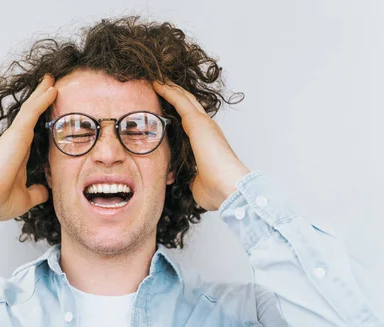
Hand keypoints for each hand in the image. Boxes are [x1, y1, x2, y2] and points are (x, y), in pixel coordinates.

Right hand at [0, 74, 56, 220]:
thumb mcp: (25, 197)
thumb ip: (37, 192)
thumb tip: (46, 191)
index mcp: (18, 155)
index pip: (32, 132)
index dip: (39, 120)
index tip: (47, 112)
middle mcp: (15, 142)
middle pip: (30, 115)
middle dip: (40, 100)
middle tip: (51, 85)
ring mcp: (15, 136)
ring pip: (31, 109)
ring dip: (42, 93)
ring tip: (51, 80)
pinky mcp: (16, 134)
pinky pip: (32, 111)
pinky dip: (42, 99)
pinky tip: (52, 89)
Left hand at [152, 79, 250, 210]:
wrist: (228, 189)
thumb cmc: (216, 190)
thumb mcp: (195, 182)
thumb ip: (188, 177)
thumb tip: (181, 181)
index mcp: (206, 141)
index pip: (189, 121)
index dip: (177, 110)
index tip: (164, 106)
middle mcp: (206, 128)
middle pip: (187, 104)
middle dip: (173, 93)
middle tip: (158, 83)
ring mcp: (203, 124)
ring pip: (183, 98)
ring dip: (169, 88)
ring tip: (155, 78)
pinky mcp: (197, 122)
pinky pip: (179, 100)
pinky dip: (167, 90)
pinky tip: (155, 83)